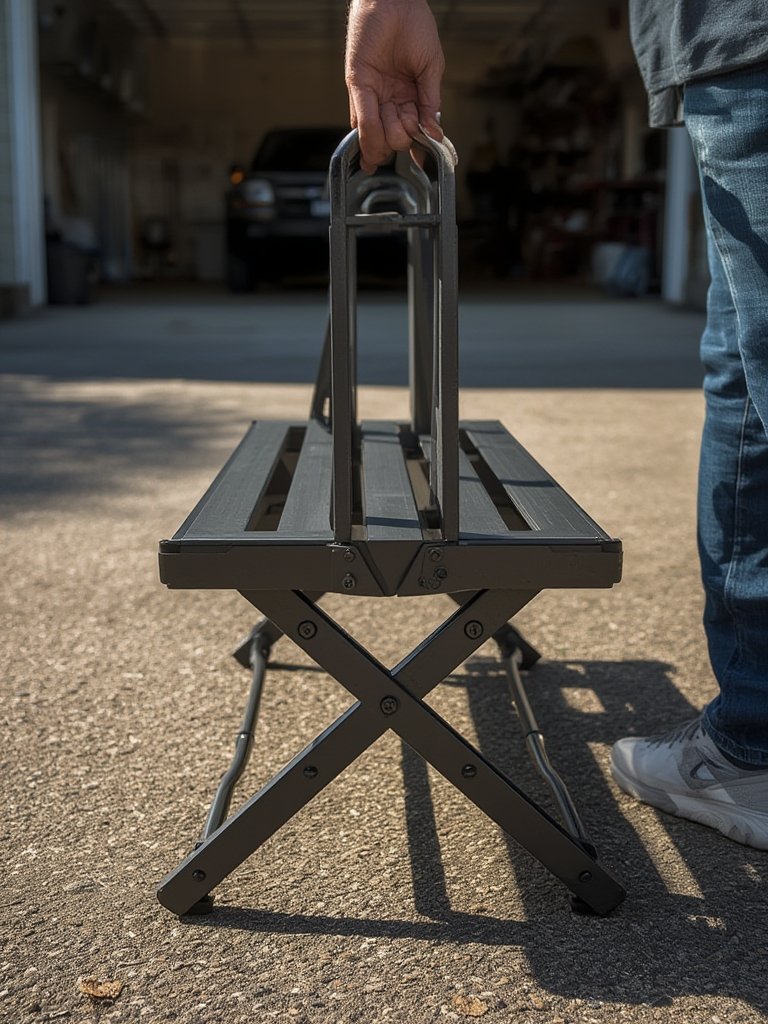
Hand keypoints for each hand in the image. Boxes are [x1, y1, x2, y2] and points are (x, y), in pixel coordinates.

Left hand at [345, 0, 443, 172]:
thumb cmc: (416, 25)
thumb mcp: (431, 67)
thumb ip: (430, 101)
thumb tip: (434, 132)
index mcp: (410, 96)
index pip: (411, 131)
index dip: (415, 148)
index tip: (419, 160)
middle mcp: (390, 99)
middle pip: (395, 137)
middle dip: (404, 137)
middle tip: (410, 122)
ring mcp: (373, 93)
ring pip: (376, 133)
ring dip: (387, 140)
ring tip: (397, 130)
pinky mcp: (358, 83)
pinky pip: (361, 116)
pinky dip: (369, 134)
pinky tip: (374, 148)